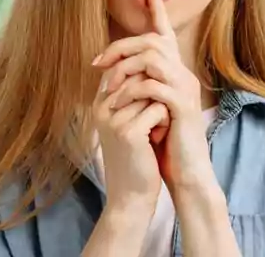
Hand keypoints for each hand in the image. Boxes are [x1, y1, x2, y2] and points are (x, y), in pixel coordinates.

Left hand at [93, 0, 215, 192]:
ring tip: (109, 87)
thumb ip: (136, 83)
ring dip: (124, 68)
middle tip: (97, 64)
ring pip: (152, 58)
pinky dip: (132, 90)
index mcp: (172, 71)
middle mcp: (182, 73)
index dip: (158, 11)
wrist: (184, 170)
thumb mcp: (144, 105)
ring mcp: (184, 88)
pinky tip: (119, 102)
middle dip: (120, 47)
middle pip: (152, 41)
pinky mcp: (182, 106)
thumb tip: (110, 68)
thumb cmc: (161, 137)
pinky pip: (154, 85)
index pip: (164, 34)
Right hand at [93, 69, 169, 210]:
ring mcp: (113, 119)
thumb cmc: (134, 158)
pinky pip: (157, 109)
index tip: (150, 110)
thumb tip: (146, 70)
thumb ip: (129, 98)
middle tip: (156, 120)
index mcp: (99, 104)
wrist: (130, 194)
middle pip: (137, 79)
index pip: (123, 72)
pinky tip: (160, 137)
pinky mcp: (129, 131)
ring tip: (158, 129)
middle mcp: (101, 108)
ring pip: (150, 92)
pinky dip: (165, 121)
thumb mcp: (125, 124)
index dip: (145, 86)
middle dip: (154, 94)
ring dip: (162, 107)